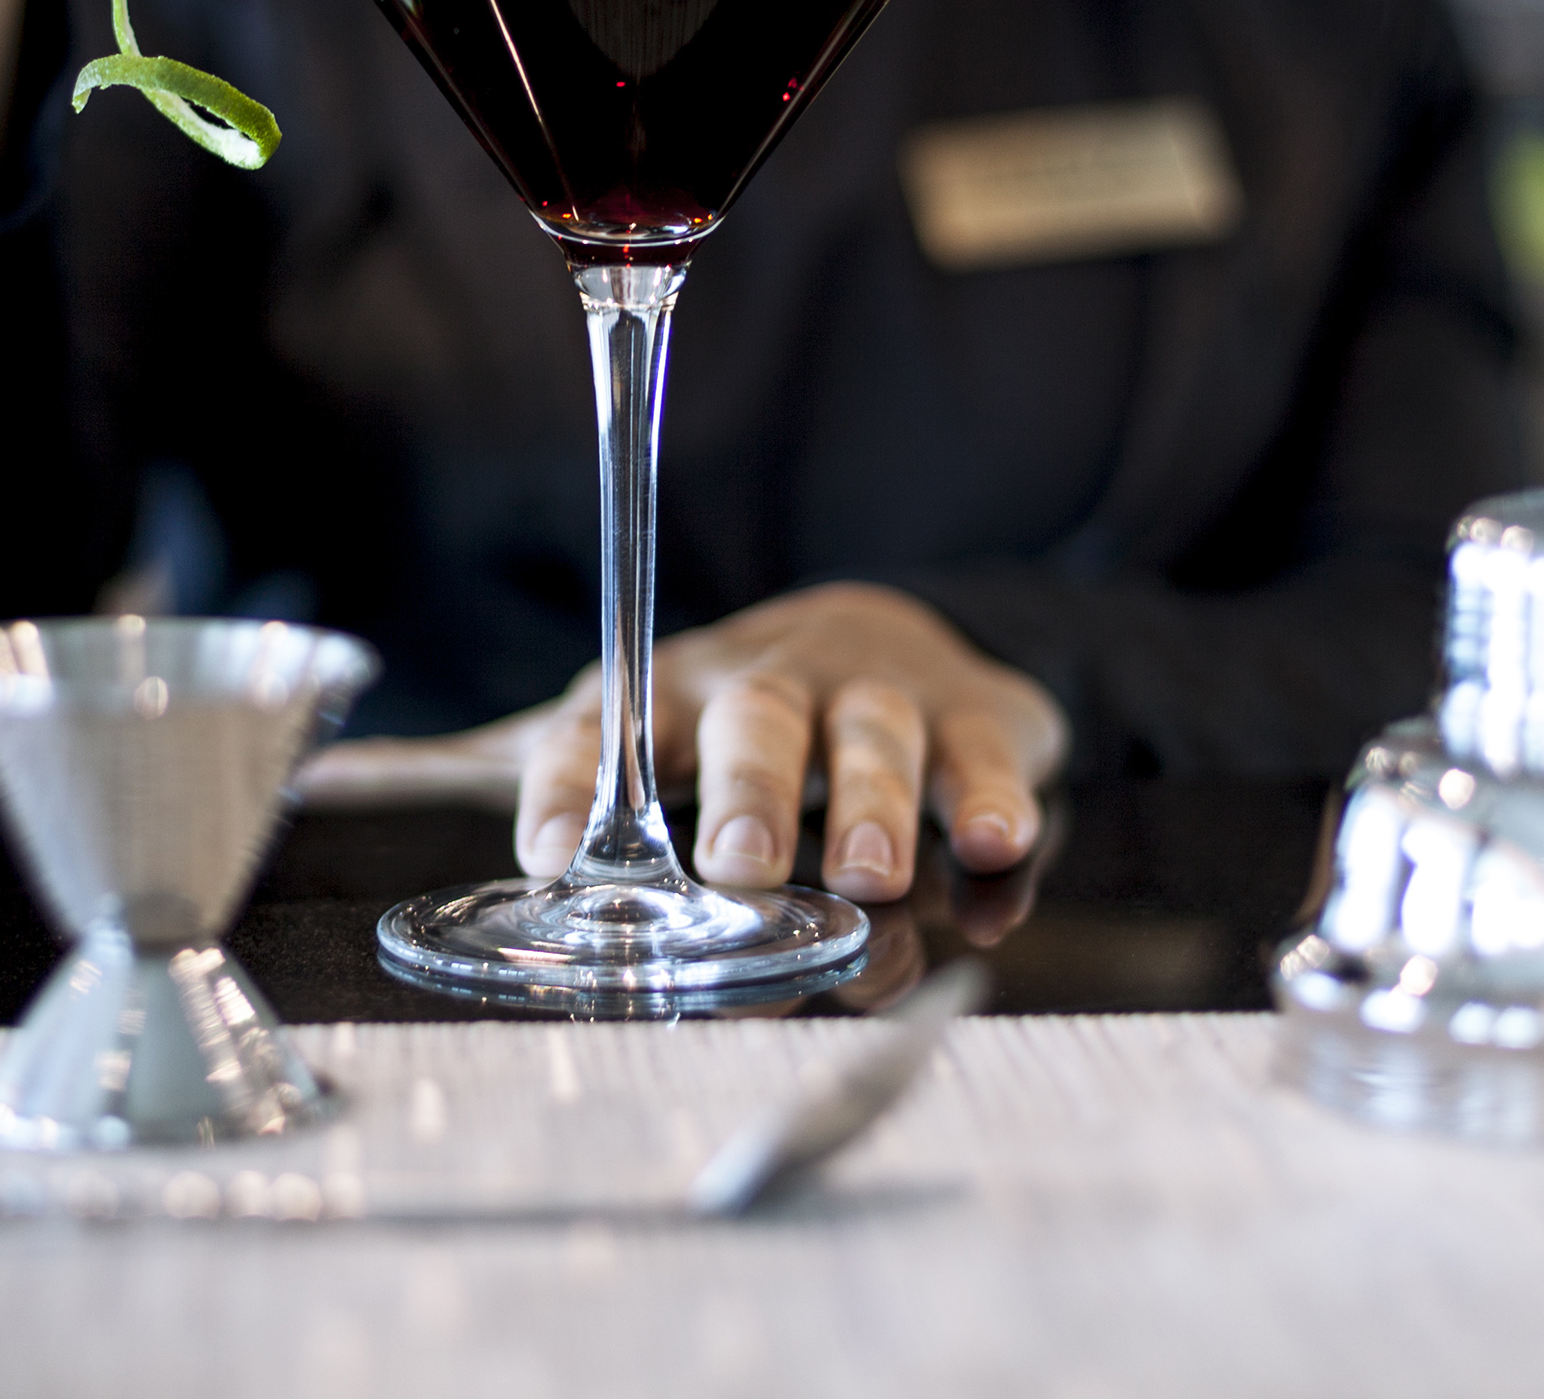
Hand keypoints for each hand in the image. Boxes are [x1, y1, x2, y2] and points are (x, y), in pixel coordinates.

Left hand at [511, 584, 1065, 903]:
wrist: (893, 638)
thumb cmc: (754, 742)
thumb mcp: (677, 773)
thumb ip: (638, 848)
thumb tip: (572, 906)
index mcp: (672, 703)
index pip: (604, 733)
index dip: (573, 790)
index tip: (550, 858)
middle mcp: (768, 684)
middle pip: (755, 719)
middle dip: (750, 793)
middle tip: (740, 869)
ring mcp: (874, 691)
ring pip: (873, 732)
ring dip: (871, 806)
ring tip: (871, 881)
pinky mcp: (970, 713)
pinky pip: (983, 755)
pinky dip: (991, 805)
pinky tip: (993, 855)